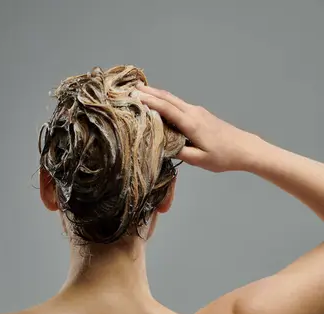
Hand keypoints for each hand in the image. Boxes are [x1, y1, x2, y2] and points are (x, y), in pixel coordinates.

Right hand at [134, 83, 261, 172]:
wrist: (246, 148)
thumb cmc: (223, 157)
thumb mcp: (200, 160)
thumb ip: (180, 153)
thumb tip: (161, 146)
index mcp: (191, 123)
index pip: (166, 109)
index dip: (149, 102)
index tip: (134, 97)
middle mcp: (193, 112)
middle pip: (168, 98)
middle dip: (150, 92)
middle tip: (132, 88)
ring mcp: (197, 111)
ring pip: (173, 99)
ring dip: (157, 94)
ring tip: (141, 91)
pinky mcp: (200, 114)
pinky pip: (178, 103)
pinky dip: (165, 100)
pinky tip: (158, 101)